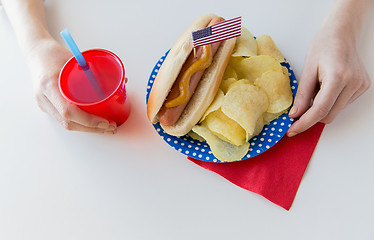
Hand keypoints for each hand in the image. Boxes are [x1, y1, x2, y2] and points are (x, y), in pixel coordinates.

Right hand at [26, 38, 116, 132]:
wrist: (35, 53)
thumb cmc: (53, 53)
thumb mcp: (75, 59)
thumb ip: (96, 70)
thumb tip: (123, 80)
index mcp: (49, 85)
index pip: (68, 111)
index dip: (88, 120)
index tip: (104, 122)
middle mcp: (43, 98)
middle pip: (69, 122)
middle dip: (92, 129)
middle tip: (110, 127)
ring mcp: (44, 104)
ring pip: (67, 124)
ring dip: (88, 129)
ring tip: (105, 128)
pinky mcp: (47, 106)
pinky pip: (64, 119)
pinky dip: (80, 123)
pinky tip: (93, 124)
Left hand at [287, 20, 370, 136]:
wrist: (342, 33)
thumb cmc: (323, 46)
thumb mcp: (307, 69)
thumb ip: (302, 94)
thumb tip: (295, 115)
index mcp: (338, 77)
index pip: (319, 110)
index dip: (304, 123)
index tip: (291, 130)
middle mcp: (353, 84)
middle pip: (328, 115)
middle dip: (310, 117)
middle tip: (296, 113)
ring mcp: (360, 86)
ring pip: (335, 112)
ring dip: (321, 109)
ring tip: (315, 90)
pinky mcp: (363, 87)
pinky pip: (342, 105)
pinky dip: (330, 103)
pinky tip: (326, 89)